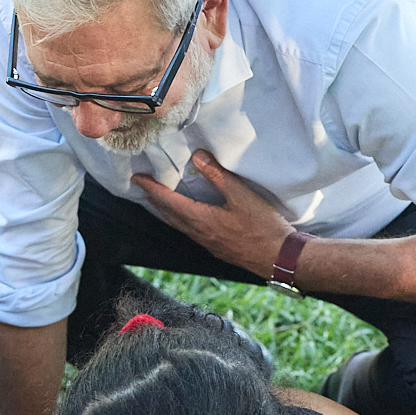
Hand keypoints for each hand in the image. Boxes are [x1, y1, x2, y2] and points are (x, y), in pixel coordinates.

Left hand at [130, 150, 294, 277]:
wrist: (278, 258)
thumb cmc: (262, 228)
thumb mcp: (241, 195)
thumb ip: (218, 175)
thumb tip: (198, 156)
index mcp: (200, 219)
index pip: (167, 201)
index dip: (151, 189)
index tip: (136, 178)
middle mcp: (198, 233)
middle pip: (168, 214)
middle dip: (153, 199)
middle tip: (143, 186)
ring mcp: (206, 242)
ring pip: (178, 224)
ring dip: (165, 210)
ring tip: (159, 198)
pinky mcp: (216, 247)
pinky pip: (189, 230)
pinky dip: (180, 219)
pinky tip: (186, 215)